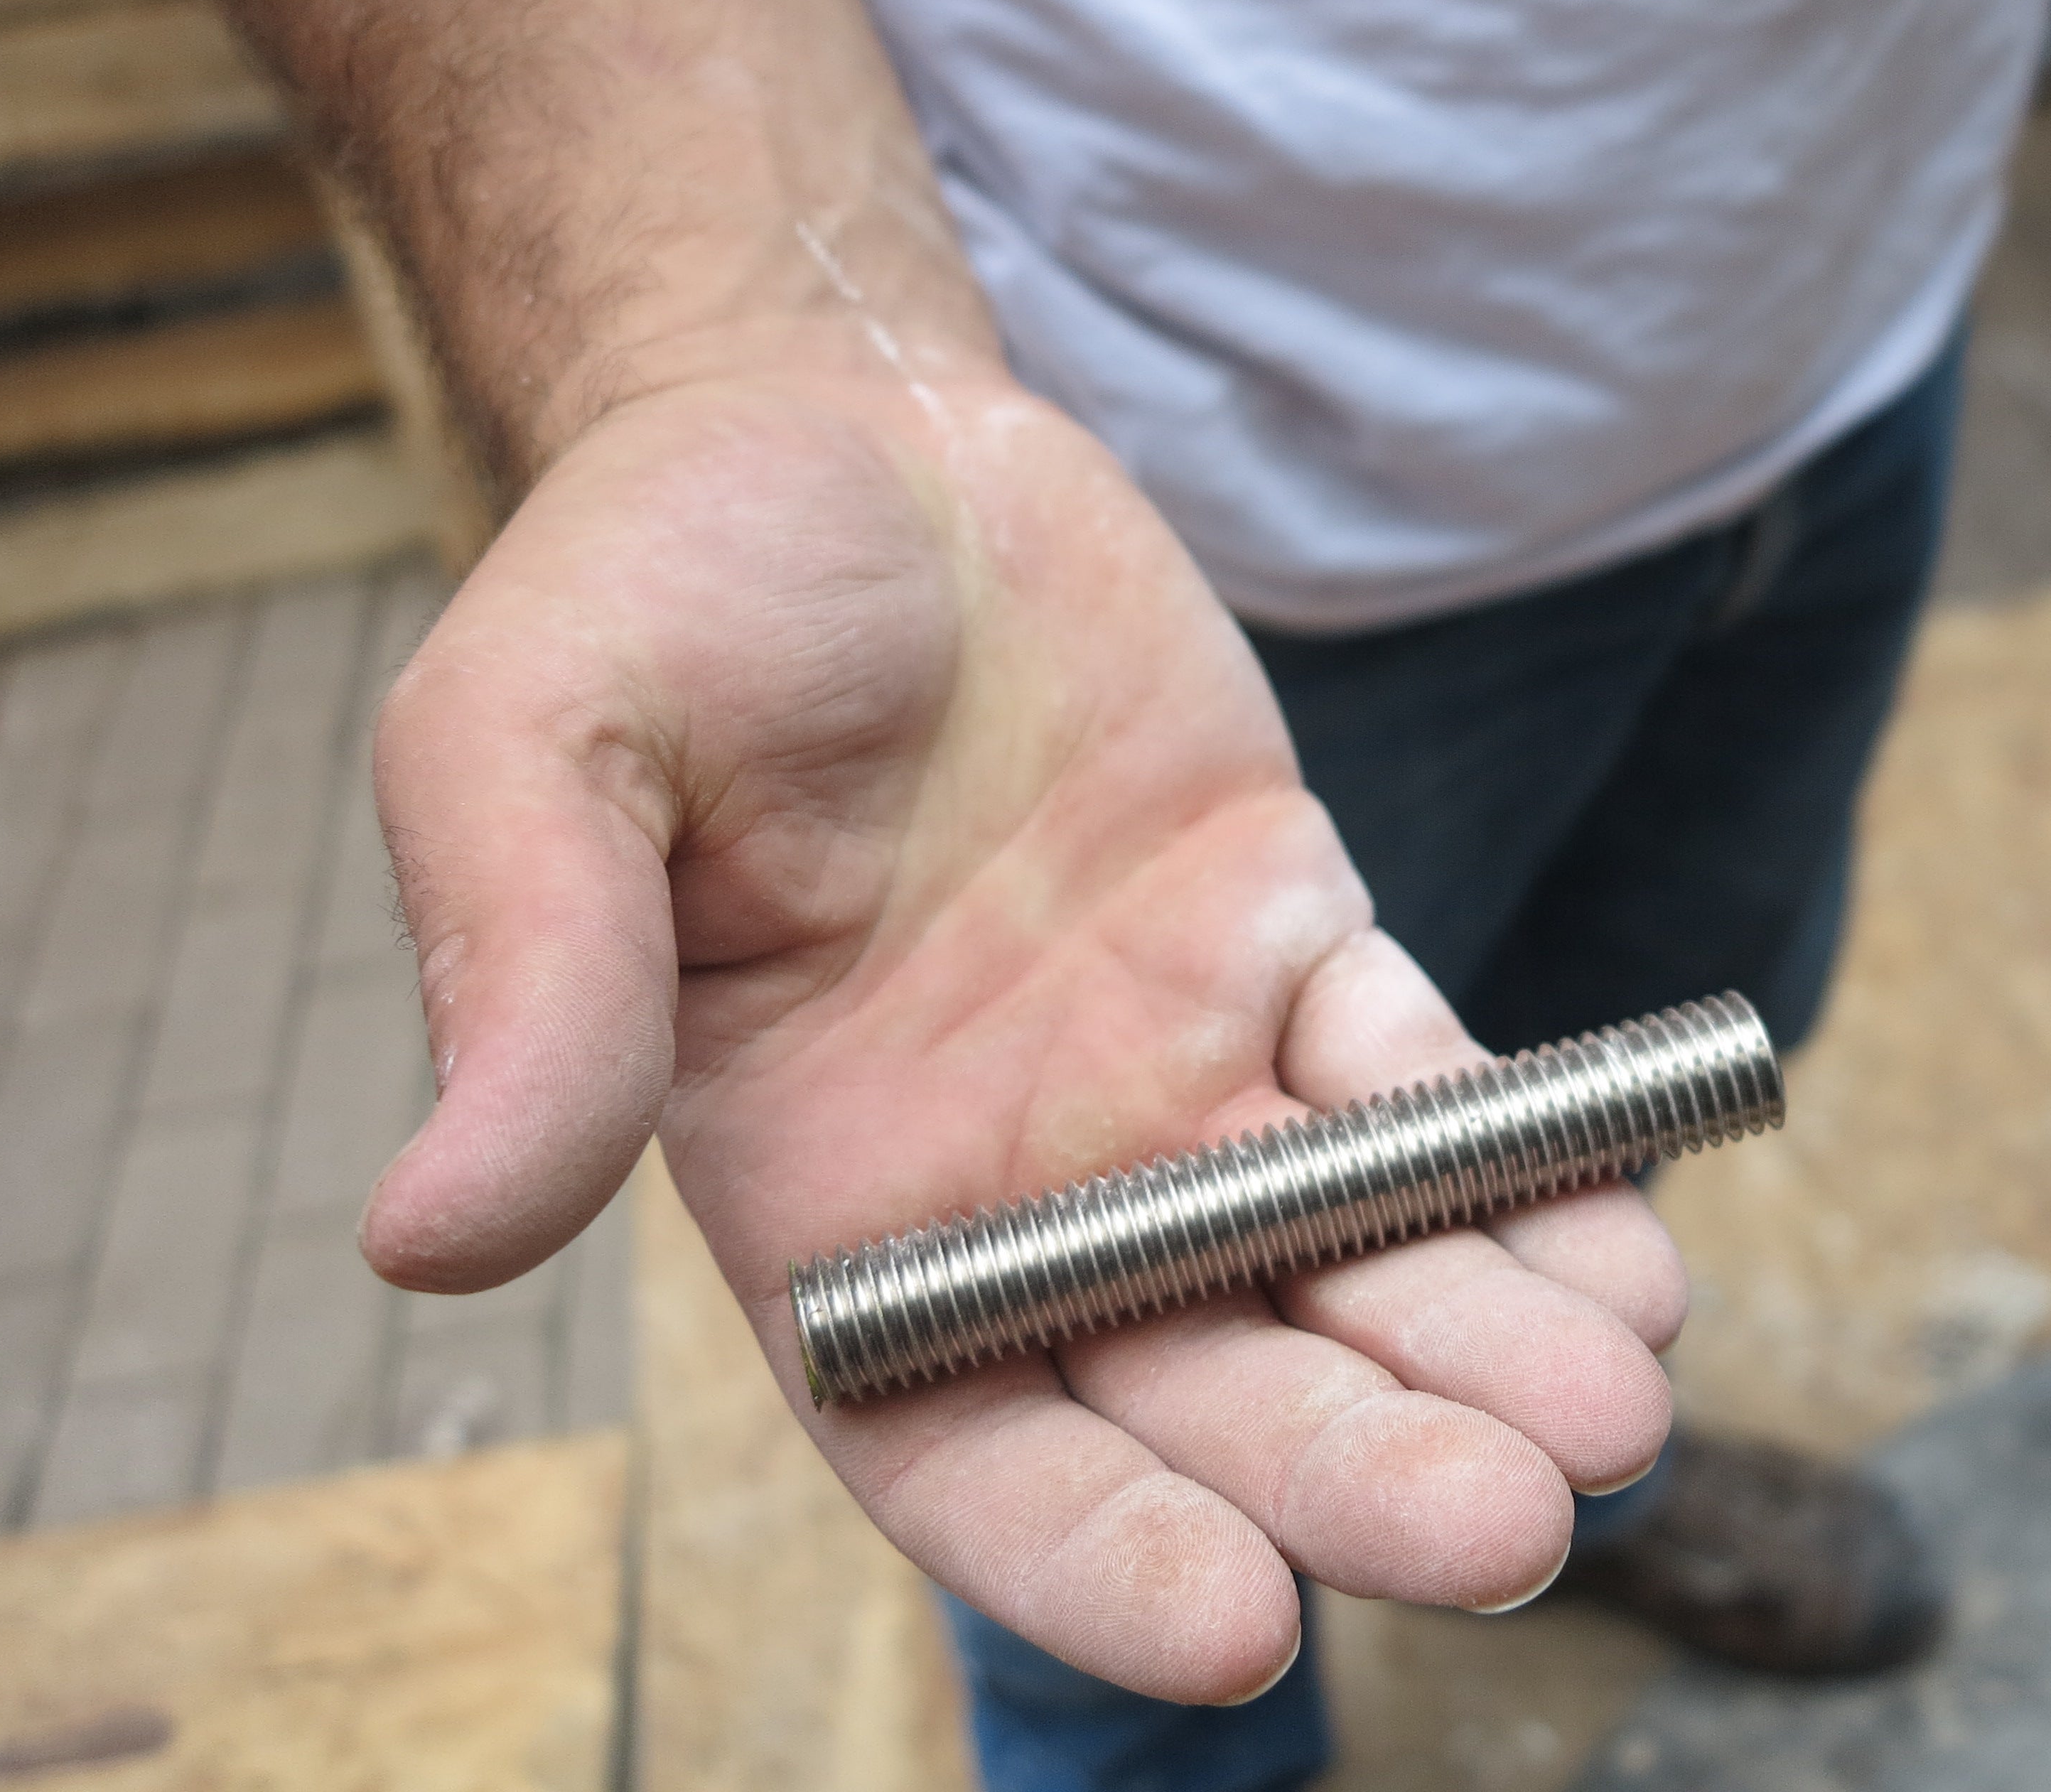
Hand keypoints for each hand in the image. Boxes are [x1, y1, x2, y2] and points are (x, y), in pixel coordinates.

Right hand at [357, 362, 1686, 1699]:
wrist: (840, 421)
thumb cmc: (658, 586)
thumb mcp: (529, 748)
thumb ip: (521, 987)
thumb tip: (427, 1234)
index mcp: (825, 1194)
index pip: (960, 1444)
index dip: (1093, 1553)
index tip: (1241, 1629)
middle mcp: (1016, 1175)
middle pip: (1204, 1385)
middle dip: (1356, 1469)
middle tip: (1515, 1524)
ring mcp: (1172, 1065)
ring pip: (1346, 1261)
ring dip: (1483, 1345)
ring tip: (1620, 1411)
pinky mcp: (1287, 937)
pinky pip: (1423, 1085)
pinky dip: (1523, 1165)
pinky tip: (1624, 1239)